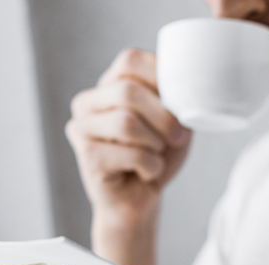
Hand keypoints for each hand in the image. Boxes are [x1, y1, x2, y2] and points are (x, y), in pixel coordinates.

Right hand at [65, 48, 191, 227]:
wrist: (140, 200)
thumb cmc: (156, 155)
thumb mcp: (173, 119)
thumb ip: (174, 97)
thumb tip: (186, 86)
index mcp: (109, 85)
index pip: (130, 60)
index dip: (159, 77)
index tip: (177, 103)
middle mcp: (88, 102)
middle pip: (127, 91)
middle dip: (163, 117)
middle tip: (177, 137)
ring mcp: (82, 128)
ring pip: (126, 122)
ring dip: (155, 144)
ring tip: (156, 154)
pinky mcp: (86, 155)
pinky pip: (130, 153)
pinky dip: (151, 165)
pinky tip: (146, 171)